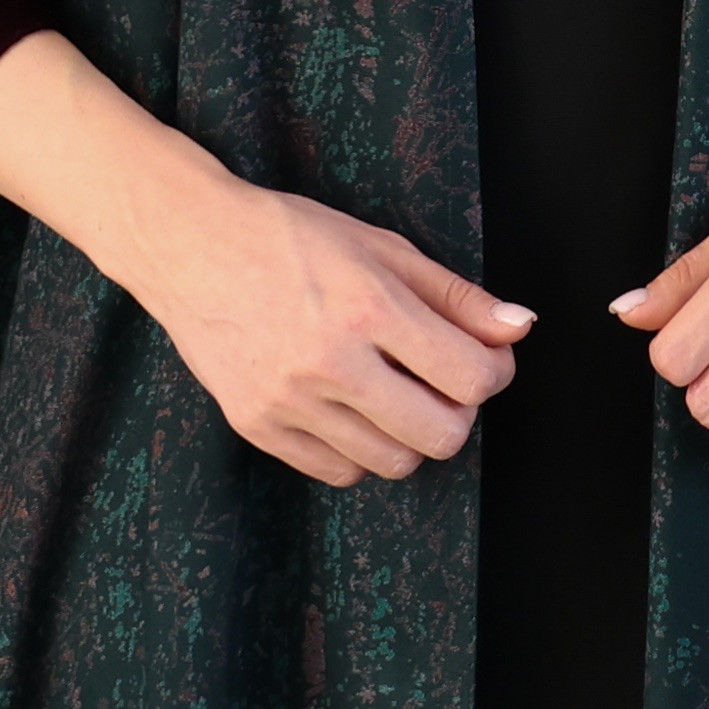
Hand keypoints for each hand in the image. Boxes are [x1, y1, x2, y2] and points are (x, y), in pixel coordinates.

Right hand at [125, 175, 532, 487]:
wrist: (189, 246)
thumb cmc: (288, 236)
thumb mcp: (381, 247)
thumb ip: (455, 296)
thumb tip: (520, 328)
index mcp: (368, 308)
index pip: (470, 378)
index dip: (494, 373)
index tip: (483, 360)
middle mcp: (330, 362)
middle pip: (440, 436)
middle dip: (458, 412)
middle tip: (441, 382)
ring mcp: (290, 402)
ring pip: (392, 462)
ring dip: (408, 433)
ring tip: (391, 391)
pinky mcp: (257, 426)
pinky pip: (338, 471)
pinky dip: (359, 449)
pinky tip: (349, 407)